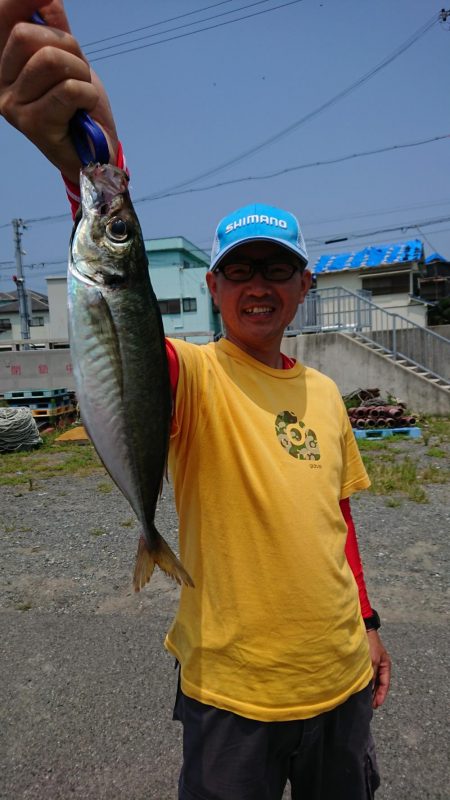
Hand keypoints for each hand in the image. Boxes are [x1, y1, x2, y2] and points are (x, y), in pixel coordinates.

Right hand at [0, 0, 117, 181]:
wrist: (95, 153)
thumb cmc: (79, 107)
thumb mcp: (68, 58)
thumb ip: (54, 24)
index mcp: (4, 64)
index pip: (4, 16)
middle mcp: (0, 85)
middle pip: (27, 35)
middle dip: (67, 47)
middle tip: (78, 72)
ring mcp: (13, 106)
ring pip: (50, 60)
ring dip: (80, 73)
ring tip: (81, 94)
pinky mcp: (33, 124)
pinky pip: (68, 90)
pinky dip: (87, 95)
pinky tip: (84, 110)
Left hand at [367, 629, 390, 708]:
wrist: (364, 629)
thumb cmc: (370, 644)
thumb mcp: (372, 661)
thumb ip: (372, 675)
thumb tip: (369, 689)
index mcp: (386, 666)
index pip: (385, 684)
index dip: (381, 696)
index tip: (376, 705)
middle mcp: (381, 666)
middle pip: (379, 684)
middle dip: (375, 695)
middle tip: (370, 706)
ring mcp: (374, 664)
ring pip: (373, 681)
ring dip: (370, 690)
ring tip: (365, 700)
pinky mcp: (366, 662)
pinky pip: (367, 676)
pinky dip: (365, 683)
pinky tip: (360, 688)